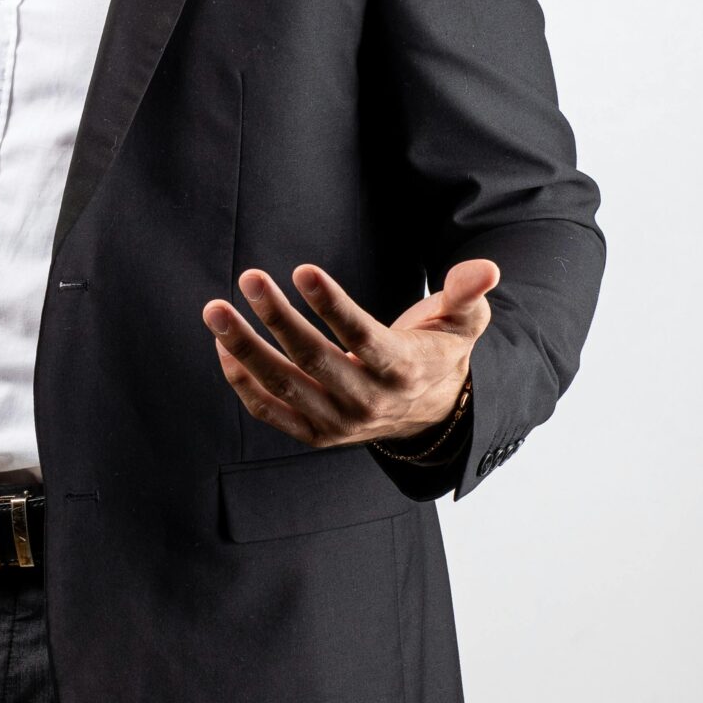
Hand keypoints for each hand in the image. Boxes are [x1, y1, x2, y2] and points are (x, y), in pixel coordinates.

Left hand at [201, 257, 498, 448]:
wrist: (429, 415)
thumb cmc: (438, 352)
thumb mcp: (463, 323)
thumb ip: (468, 294)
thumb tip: (487, 268)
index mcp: (403, 371)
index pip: (363, 338)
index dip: (332, 305)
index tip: (302, 270)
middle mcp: (368, 402)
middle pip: (314, 361)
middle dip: (276, 318)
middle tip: (248, 277)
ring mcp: (337, 423)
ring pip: (283, 386)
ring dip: (244, 348)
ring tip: (215, 310)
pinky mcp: (314, 434)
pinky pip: (269, 410)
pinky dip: (242, 380)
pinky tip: (223, 344)